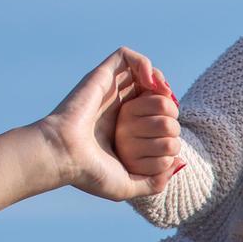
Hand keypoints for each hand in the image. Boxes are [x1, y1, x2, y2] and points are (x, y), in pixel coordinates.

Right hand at [35, 49, 178, 202]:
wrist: (64, 155)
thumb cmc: (91, 173)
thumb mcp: (129, 185)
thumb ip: (155, 182)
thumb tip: (179, 162)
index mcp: (121, 129)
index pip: (152, 115)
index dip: (168, 117)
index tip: (172, 132)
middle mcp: (116, 108)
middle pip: (151, 92)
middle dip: (168, 100)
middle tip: (171, 113)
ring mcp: (108, 91)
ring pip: (142, 72)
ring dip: (159, 79)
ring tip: (164, 95)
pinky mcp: (100, 76)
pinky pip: (125, 56)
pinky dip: (143, 63)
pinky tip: (151, 83)